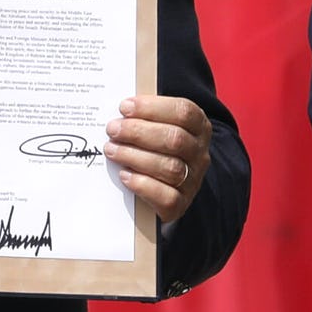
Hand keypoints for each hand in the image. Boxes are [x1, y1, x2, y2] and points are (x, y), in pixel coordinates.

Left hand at [105, 95, 211, 222]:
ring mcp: (193, 180)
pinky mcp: (181, 204)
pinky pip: (166, 196)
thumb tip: (122, 109)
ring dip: (135, 156)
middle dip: (139, 132)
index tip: (124, 107)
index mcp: (199, 127)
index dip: (152, 107)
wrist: (166, 189)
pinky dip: (142, 184)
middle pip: (175, 139)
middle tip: (113, 129)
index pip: (183, 112)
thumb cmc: (157, 149)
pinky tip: (124, 176)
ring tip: (112, 150)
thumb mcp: (159, 128)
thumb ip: (146, 117)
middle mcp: (200, 154)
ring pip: (170, 168)